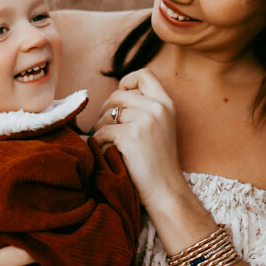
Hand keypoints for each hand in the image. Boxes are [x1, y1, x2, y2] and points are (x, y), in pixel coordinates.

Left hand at [93, 69, 184, 203]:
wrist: (166, 191)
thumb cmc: (158, 161)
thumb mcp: (161, 126)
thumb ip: (145, 107)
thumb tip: (113, 96)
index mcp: (166, 103)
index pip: (144, 74)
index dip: (127, 81)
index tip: (121, 97)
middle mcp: (157, 108)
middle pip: (118, 94)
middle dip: (107, 109)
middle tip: (108, 127)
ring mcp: (145, 121)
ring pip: (107, 113)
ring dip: (101, 127)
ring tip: (109, 142)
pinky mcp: (131, 136)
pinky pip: (102, 131)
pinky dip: (99, 142)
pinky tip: (106, 152)